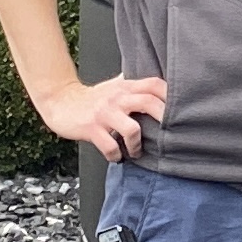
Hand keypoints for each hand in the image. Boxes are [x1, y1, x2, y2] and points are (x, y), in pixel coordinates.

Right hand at [40, 73, 166, 162]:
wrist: (61, 102)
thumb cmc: (93, 97)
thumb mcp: (115, 85)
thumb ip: (134, 85)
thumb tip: (160, 84)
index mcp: (126, 86)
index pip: (154, 84)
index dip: (170, 95)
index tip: (181, 109)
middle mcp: (118, 98)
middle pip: (149, 103)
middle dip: (163, 120)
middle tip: (169, 134)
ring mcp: (105, 114)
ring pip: (132, 129)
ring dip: (138, 144)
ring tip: (137, 151)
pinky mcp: (92, 129)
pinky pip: (111, 147)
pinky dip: (117, 156)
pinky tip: (117, 157)